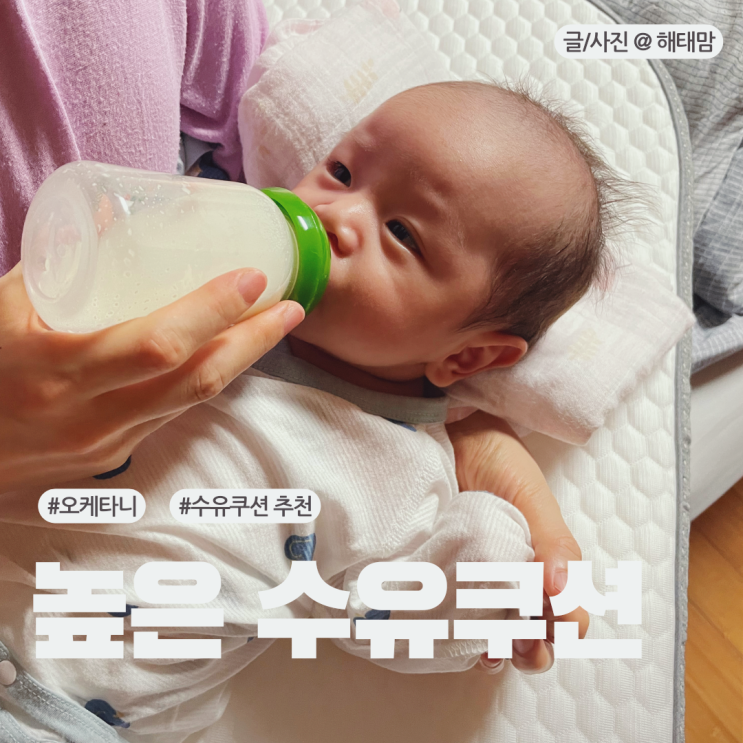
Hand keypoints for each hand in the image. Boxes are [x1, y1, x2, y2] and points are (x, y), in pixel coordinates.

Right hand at [0, 263, 303, 492]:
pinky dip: (208, 379)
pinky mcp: (114, 456)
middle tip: (291, 305)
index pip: (158, 344)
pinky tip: (230, 354)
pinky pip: (175, 414)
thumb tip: (108, 214)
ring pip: (194, 400)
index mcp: (58, 368)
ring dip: (242, 361)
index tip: (252, 277)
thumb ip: (58, 263)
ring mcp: (106, 442)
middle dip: (253, 340)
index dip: (212, 311)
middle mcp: (90, 413)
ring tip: (276, 325)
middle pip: (196, 379)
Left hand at [446, 410, 589, 674]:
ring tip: (489, 650)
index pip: (566, 615)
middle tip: (521, 645)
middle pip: (534, 634)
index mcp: (548, 565)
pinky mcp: (445, 576)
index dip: (562, 630)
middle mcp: (518, 579)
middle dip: (532, 650)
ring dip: (498, 649)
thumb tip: (561, 593)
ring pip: (497, 634)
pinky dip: (460, 635)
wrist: (453, 436)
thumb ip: (554, 543)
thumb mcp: (533, 500)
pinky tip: (457, 638)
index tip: (547, 626)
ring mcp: (480, 580)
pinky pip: (457, 617)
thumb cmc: (500, 463)